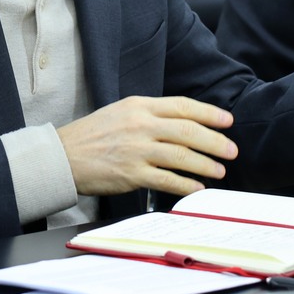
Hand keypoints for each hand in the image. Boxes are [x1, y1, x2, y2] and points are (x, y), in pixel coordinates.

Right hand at [56, 96, 237, 196]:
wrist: (62, 156)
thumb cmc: (91, 135)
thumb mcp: (120, 113)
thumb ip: (149, 115)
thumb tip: (182, 124)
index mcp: (138, 106)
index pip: (182, 106)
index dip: (209, 114)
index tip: (227, 121)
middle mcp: (140, 125)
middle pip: (188, 130)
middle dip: (215, 141)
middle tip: (231, 150)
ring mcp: (137, 150)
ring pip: (182, 156)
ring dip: (206, 164)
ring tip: (220, 170)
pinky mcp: (132, 174)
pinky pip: (168, 180)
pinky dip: (187, 185)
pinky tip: (197, 187)